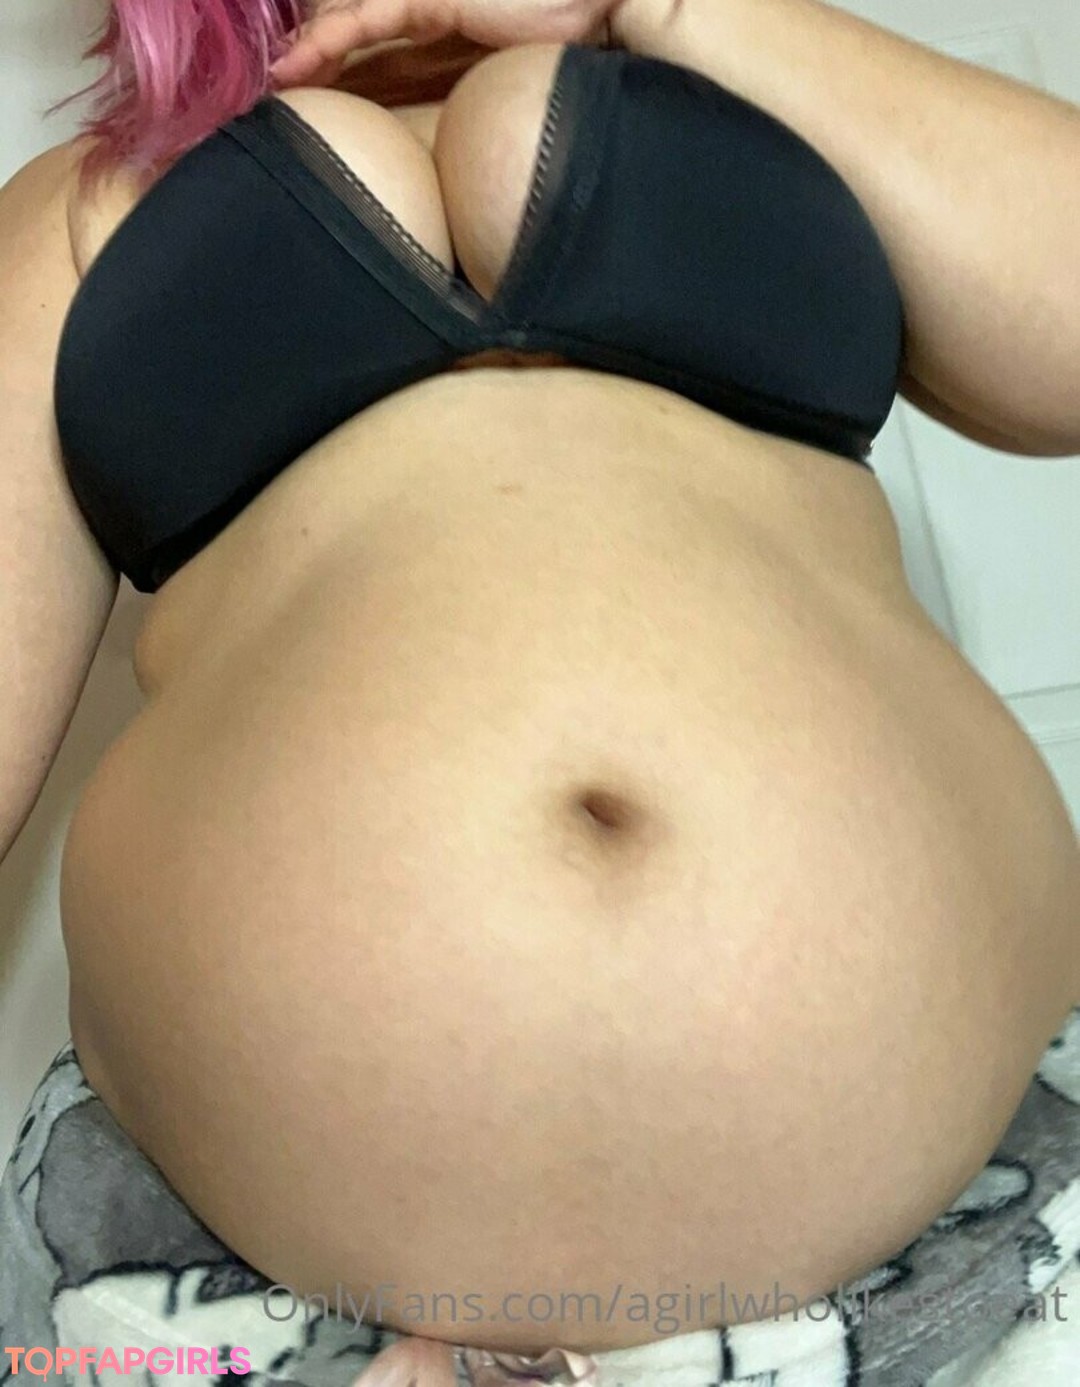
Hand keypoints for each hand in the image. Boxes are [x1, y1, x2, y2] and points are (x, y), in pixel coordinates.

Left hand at [271, 0, 619, 87]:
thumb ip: (473, 111)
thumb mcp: (504, 90)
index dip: (343, 76)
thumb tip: (463, 167)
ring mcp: (429, 3)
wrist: (602, 8)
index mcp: (446, 39)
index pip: (382, 58)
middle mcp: (431, 19)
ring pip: (352, 26)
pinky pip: (371, 19)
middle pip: (359, 40)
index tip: (311, 105)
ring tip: (277, 79)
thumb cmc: (564, 53)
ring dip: (310, 53)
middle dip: (318, 64)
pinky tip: (301, 60)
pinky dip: (332, 39)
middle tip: (278, 92)